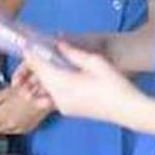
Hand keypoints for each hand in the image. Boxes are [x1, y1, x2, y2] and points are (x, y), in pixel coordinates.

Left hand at [0, 87, 53, 136]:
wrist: (46, 95)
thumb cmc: (30, 91)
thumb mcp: (7, 92)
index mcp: (2, 117)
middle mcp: (10, 125)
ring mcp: (19, 128)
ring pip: (4, 132)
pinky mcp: (28, 129)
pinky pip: (14, 131)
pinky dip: (9, 127)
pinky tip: (10, 120)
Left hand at [22, 42, 143, 125]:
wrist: (127, 110)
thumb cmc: (115, 85)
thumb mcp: (95, 62)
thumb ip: (73, 52)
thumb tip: (58, 44)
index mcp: (63, 83)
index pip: (40, 67)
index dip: (31, 55)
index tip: (26, 46)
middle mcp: (58, 97)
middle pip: (40, 78)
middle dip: (35, 65)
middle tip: (34, 51)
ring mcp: (62, 106)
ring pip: (45, 88)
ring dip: (42, 76)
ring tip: (44, 63)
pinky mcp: (68, 111)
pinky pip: (52, 95)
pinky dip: (51, 85)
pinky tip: (58, 76)